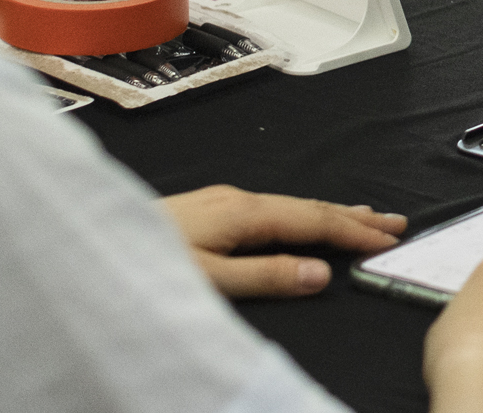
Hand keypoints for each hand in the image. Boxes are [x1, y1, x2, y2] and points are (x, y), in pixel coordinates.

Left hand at [159, 184, 405, 299]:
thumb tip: (321, 273)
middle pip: (307, 206)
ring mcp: (221, 200)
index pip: (313, 221)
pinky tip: (300, 219)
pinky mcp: (208, 209)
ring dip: (330, 212)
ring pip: (290, 205)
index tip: (390, 239)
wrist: (88, 240)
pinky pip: (272, 208)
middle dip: (353, 216)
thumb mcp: (209, 282)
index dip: (354, 232)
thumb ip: (266, 277)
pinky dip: (302, 214)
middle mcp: (237, 199)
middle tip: (395, 222)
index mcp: (243, 213)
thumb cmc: (144, 267)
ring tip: (363, 215)